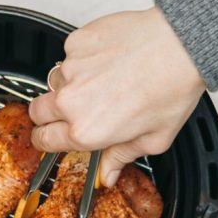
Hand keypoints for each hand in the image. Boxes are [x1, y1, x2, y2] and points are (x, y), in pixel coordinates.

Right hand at [28, 7, 205, 186]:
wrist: (181, 45)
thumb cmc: (171, 89)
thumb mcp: (153, 139)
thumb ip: (122, 157)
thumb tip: (108, 173)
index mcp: (86, 130)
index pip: (44, 140)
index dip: (46, 140)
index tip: (50, 136)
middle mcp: (72, 101)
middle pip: (37, 111)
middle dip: (48, 114)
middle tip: (70, 110)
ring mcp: (71, 69)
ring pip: (54, 81)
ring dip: (68, 84)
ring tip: (98, 80)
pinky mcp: (76, 43)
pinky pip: (69, 54)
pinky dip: (82, 58)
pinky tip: (106, 59)